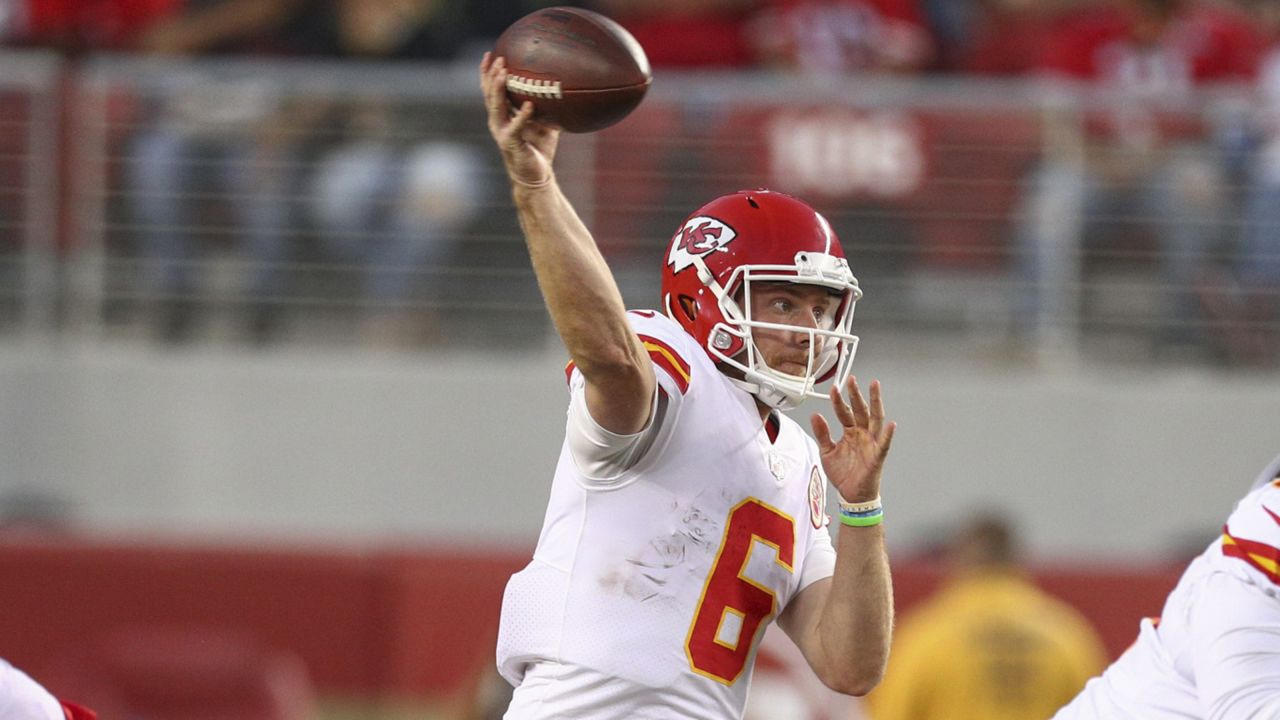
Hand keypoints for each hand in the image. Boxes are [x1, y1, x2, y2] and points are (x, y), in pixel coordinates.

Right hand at [480, 52, 559, 187]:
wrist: (536, 176)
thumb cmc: (539, 149)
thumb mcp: (545, 123)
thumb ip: (548, 107)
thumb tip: (563, 89)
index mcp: (502, 116)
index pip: (491, 90)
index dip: (487, 73)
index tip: (490, 54)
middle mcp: (497, 122)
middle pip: (490, 95)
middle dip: (491, 76)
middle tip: (498, 58)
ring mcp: (502, 132)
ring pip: (496, 107)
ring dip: (499, 89)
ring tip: (504, 74)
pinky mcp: (510, 144)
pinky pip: (516, 126)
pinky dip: (523, 115)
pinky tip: (530, 104)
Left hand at [810, 377, 895, 502]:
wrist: (851, 495)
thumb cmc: (843, 473)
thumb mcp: (826, 451)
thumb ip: (822, 433)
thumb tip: (815, 415)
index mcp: (850, 432)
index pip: (844, 412)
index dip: (839, 401)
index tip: (833, 388)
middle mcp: (862, 434)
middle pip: (860, 410)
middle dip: (856, 394)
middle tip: (852, 379)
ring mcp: (871, 443)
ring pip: (875, 419)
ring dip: (875, 403)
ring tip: (875, 387)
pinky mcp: (877, 456)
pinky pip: (884, 444)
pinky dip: (888, 434)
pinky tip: (891, 424)